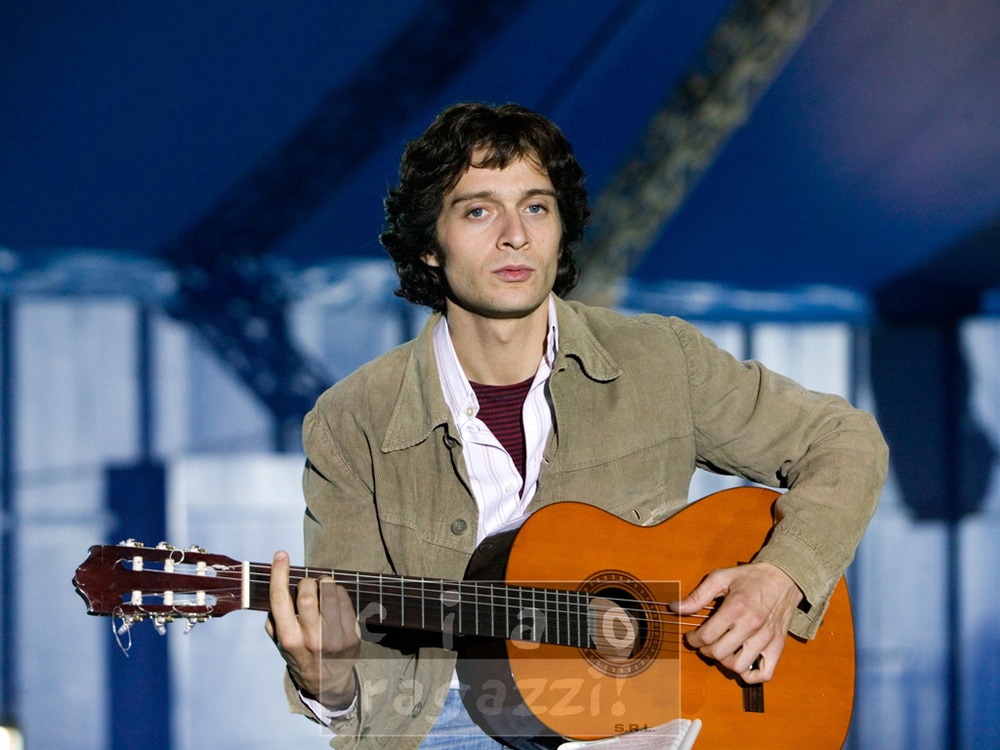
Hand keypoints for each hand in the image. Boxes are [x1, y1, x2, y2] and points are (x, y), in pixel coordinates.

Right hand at [265, 550, 360, 707]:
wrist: (327, 682)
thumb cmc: (300, 654)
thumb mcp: (280, 643)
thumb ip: (275, 618)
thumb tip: (279, 585)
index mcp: (289, 639)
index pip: (280, 599)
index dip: (279, 573)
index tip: (281, 555)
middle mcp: (311, 639)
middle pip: (307, 592)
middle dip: (307, 581)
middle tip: (308, 584)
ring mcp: (334, 638)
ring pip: (330, 592)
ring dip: (325, 583)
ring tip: (323, 589)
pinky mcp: (353, 636)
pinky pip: (346, 601)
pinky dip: (339, 593)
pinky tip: (335, 600)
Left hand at [669, 561, 802, 683]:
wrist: (784, 578)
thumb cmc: (751, 577)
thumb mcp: (721, 577)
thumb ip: (697, 596)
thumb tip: (675, 608)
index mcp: (736, 607)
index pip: (706, 636)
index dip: (693, 639)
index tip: (691, 636)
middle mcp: (751, 625)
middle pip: (719, 652)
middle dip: (705, 650)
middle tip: (704, 643)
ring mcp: (766, 638)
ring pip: (738, 665)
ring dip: (724, 662)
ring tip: (722, 650)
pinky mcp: (778, 646)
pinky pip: (765, 673)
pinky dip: (751, 675)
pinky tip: (741, 663)